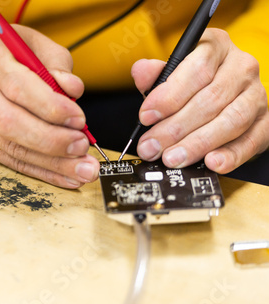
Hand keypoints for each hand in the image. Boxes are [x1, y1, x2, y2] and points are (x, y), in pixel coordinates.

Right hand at [0, 18, 99, 187]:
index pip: (16, 85)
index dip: (49, 107)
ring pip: (9, 146)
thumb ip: (57, 65)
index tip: (78, 119)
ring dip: (50, 162)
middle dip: (50, 140)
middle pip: (8, 121)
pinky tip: (64, 175)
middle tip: (81, 147)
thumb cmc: (15, 53)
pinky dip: (40, 170)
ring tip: (81, 169)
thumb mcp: (39, 46)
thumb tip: (73, 90)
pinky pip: (8, 160)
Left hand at [132, 28, 268, 173]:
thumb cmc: (192, 82)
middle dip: (176, 128)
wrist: (224, 93)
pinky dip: (231, 155)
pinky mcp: (265, 122)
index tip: (146, 116)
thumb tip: (141, 71)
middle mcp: (241, 68)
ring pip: (231, 121)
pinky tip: (212, 162)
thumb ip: (155, 74)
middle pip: (211, 99)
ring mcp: (257, 95)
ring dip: (198, 144)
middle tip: (152, 146)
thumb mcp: (170, 73)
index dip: (169, 95)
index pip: (197, 69)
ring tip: (173, 158)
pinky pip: (251, 141)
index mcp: (216, 47)